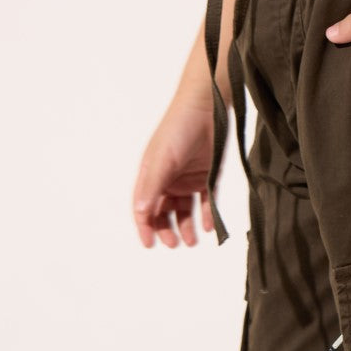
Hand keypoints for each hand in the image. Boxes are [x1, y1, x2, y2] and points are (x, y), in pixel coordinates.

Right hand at [132, 98, 215, 248]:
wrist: (206, 107)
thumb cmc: (178, 128)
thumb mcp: (163, 160)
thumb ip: (152, 186)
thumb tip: (141, 212)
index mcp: (151, 175)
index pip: (144, 206)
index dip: (144, 225)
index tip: (149, 243)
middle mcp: (167, 179)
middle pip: (163, 211)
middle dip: (166, 229)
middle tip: (174, 244)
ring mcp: (187, 178)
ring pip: (184, 209)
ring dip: (186, 226)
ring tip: (192, 241)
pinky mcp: (207, 175)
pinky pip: (206, 201)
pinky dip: (207, 215)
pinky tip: (210, 226)